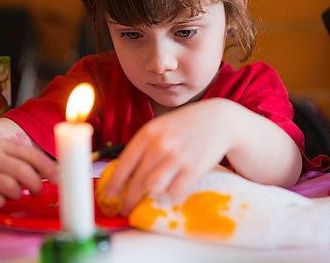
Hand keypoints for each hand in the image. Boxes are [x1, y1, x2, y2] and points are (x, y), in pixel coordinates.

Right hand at [0, 123, 57, 208]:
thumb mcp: (13, 156)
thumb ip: (34, 162)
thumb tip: (61, 174)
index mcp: (3, 145)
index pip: (31, 155)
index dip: (48, 168)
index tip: (58, 180)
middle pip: (23, 172)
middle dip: (36, 185)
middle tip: (37, 191)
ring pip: (11, 187)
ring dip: (19, 194)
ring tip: (17, 193)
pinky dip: (3, 202)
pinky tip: (1, 198)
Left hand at [107, 100, 232, 214]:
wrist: (219, 120)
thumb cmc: (186, 125)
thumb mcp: (161, 126)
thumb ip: (144, 145)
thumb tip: (125, 173)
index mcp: (148, 133)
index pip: (124, 163)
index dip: (114, 183)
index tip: (110, 195)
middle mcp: (160, 145)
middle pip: (137, 181)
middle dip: (129, 199)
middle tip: (127, 208)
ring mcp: (177, 157)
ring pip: (153, 188)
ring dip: (150, 196)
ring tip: (151, 198)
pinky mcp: (194, 168)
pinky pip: (174, 191)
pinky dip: (171, 194)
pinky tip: (172, 190)